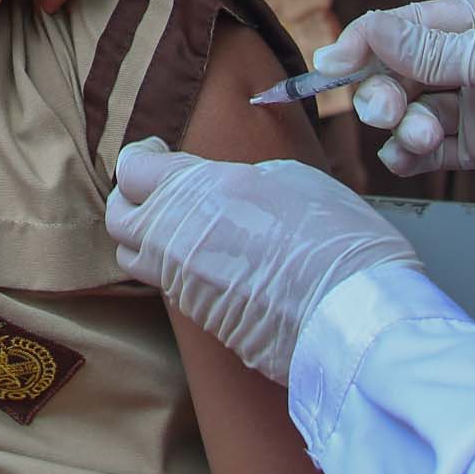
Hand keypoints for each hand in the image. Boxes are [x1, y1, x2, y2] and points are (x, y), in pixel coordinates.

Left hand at [106, 141, 415, 382]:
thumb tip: (222, 187)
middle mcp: (175, 238)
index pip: (131, 169)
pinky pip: (171, 290)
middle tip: (159, 189)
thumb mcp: (290, 178)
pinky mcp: (201, 321)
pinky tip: (214, 263)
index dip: (142, 157)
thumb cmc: (336, 237)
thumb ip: (238, 178)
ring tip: (181, 228)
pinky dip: (179, 272)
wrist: (355, 315)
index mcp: (195, 191)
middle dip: (132, 200)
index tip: (159, 152)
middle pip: (119, 218)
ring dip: (148, 240)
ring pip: (135, 259)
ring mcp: (184, 284)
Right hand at [321, 0, 474, 229]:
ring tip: (420, 142)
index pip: (411, 23)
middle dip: (384, 88)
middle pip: (404, 67)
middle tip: (388, 113)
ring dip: (403, 125)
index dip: (368, 42)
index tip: (331, 66)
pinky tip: (408, 160)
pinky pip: (434, 148)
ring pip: (415, 109)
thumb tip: (369, 32)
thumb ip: (438, 49)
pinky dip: (413, 155)